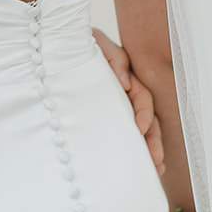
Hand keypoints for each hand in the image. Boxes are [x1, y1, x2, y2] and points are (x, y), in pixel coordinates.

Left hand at [92, 27, 165, 175]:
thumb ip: (114, 57)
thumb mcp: (97, 42)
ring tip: (156, 169)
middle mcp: (125, 95)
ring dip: (149, 149)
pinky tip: (142, 167)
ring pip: (139, 130)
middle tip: (155, 159)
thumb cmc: (78, 43)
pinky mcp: (104, 118)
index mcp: (125, 78)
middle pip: (146, 119)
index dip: (144, 112)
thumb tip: (126, 82)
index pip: (142, 97)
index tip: (140, 128)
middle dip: (153, 139)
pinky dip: (133, 150)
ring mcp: (116, 107)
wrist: (55, 46)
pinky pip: (121, 135)